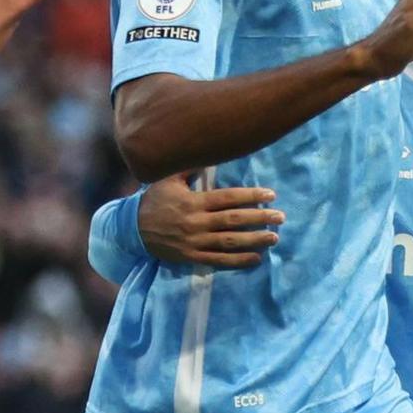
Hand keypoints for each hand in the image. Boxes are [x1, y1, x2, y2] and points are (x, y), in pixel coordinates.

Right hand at [138, 175, 281, 267]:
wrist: (132, 229)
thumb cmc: (154, 200)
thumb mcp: (168, 179)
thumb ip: (190, 167)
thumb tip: (211, 151)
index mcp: (193, 201)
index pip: (228, 198)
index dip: (251, 196)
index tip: (271, 195)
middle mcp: (196, 222)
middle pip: (234, 220)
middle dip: (260, 218)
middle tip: (280, 217)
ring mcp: (194, 242)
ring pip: (229, 242)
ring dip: (254, 240)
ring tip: (274, 238)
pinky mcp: (192, 257)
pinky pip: (219, 261)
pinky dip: (239, 261)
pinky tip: (256, 258)